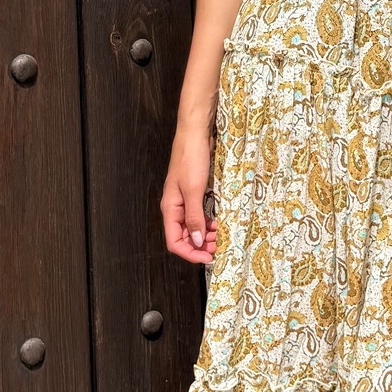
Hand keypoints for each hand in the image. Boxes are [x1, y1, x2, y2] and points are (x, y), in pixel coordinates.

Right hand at [161, 124, 216, 264]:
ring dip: (206, 235)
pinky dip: (208, 223)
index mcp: (170, 208)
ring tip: (221, 236)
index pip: (175, 242)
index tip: (208, 258)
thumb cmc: (191, 158)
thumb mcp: (194, 190)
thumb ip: (194, 217)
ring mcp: (184, 200)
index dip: (190, 253)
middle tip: (220, 246)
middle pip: (184, 237)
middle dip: (201, 245)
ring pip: (193, 227)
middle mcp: (175, 207)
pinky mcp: (194, 193)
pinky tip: (219, 223)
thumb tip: (197, 241)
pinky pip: (199, 215)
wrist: (195, 134)